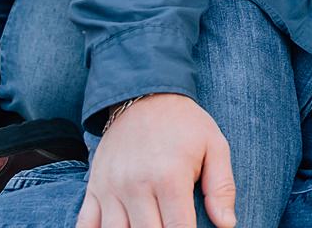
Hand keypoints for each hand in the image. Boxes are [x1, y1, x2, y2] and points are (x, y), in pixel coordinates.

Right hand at [77, 94, 234, 227]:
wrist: (145, 96)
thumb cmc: (185, 124)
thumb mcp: (215, 146)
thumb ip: (221, 187)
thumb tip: (227, 224)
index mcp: (169, 177)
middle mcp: (136, 186)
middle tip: (171, 226)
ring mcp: (111, 188)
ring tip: (149, 227)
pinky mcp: (94, 188)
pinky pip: (85, 225)